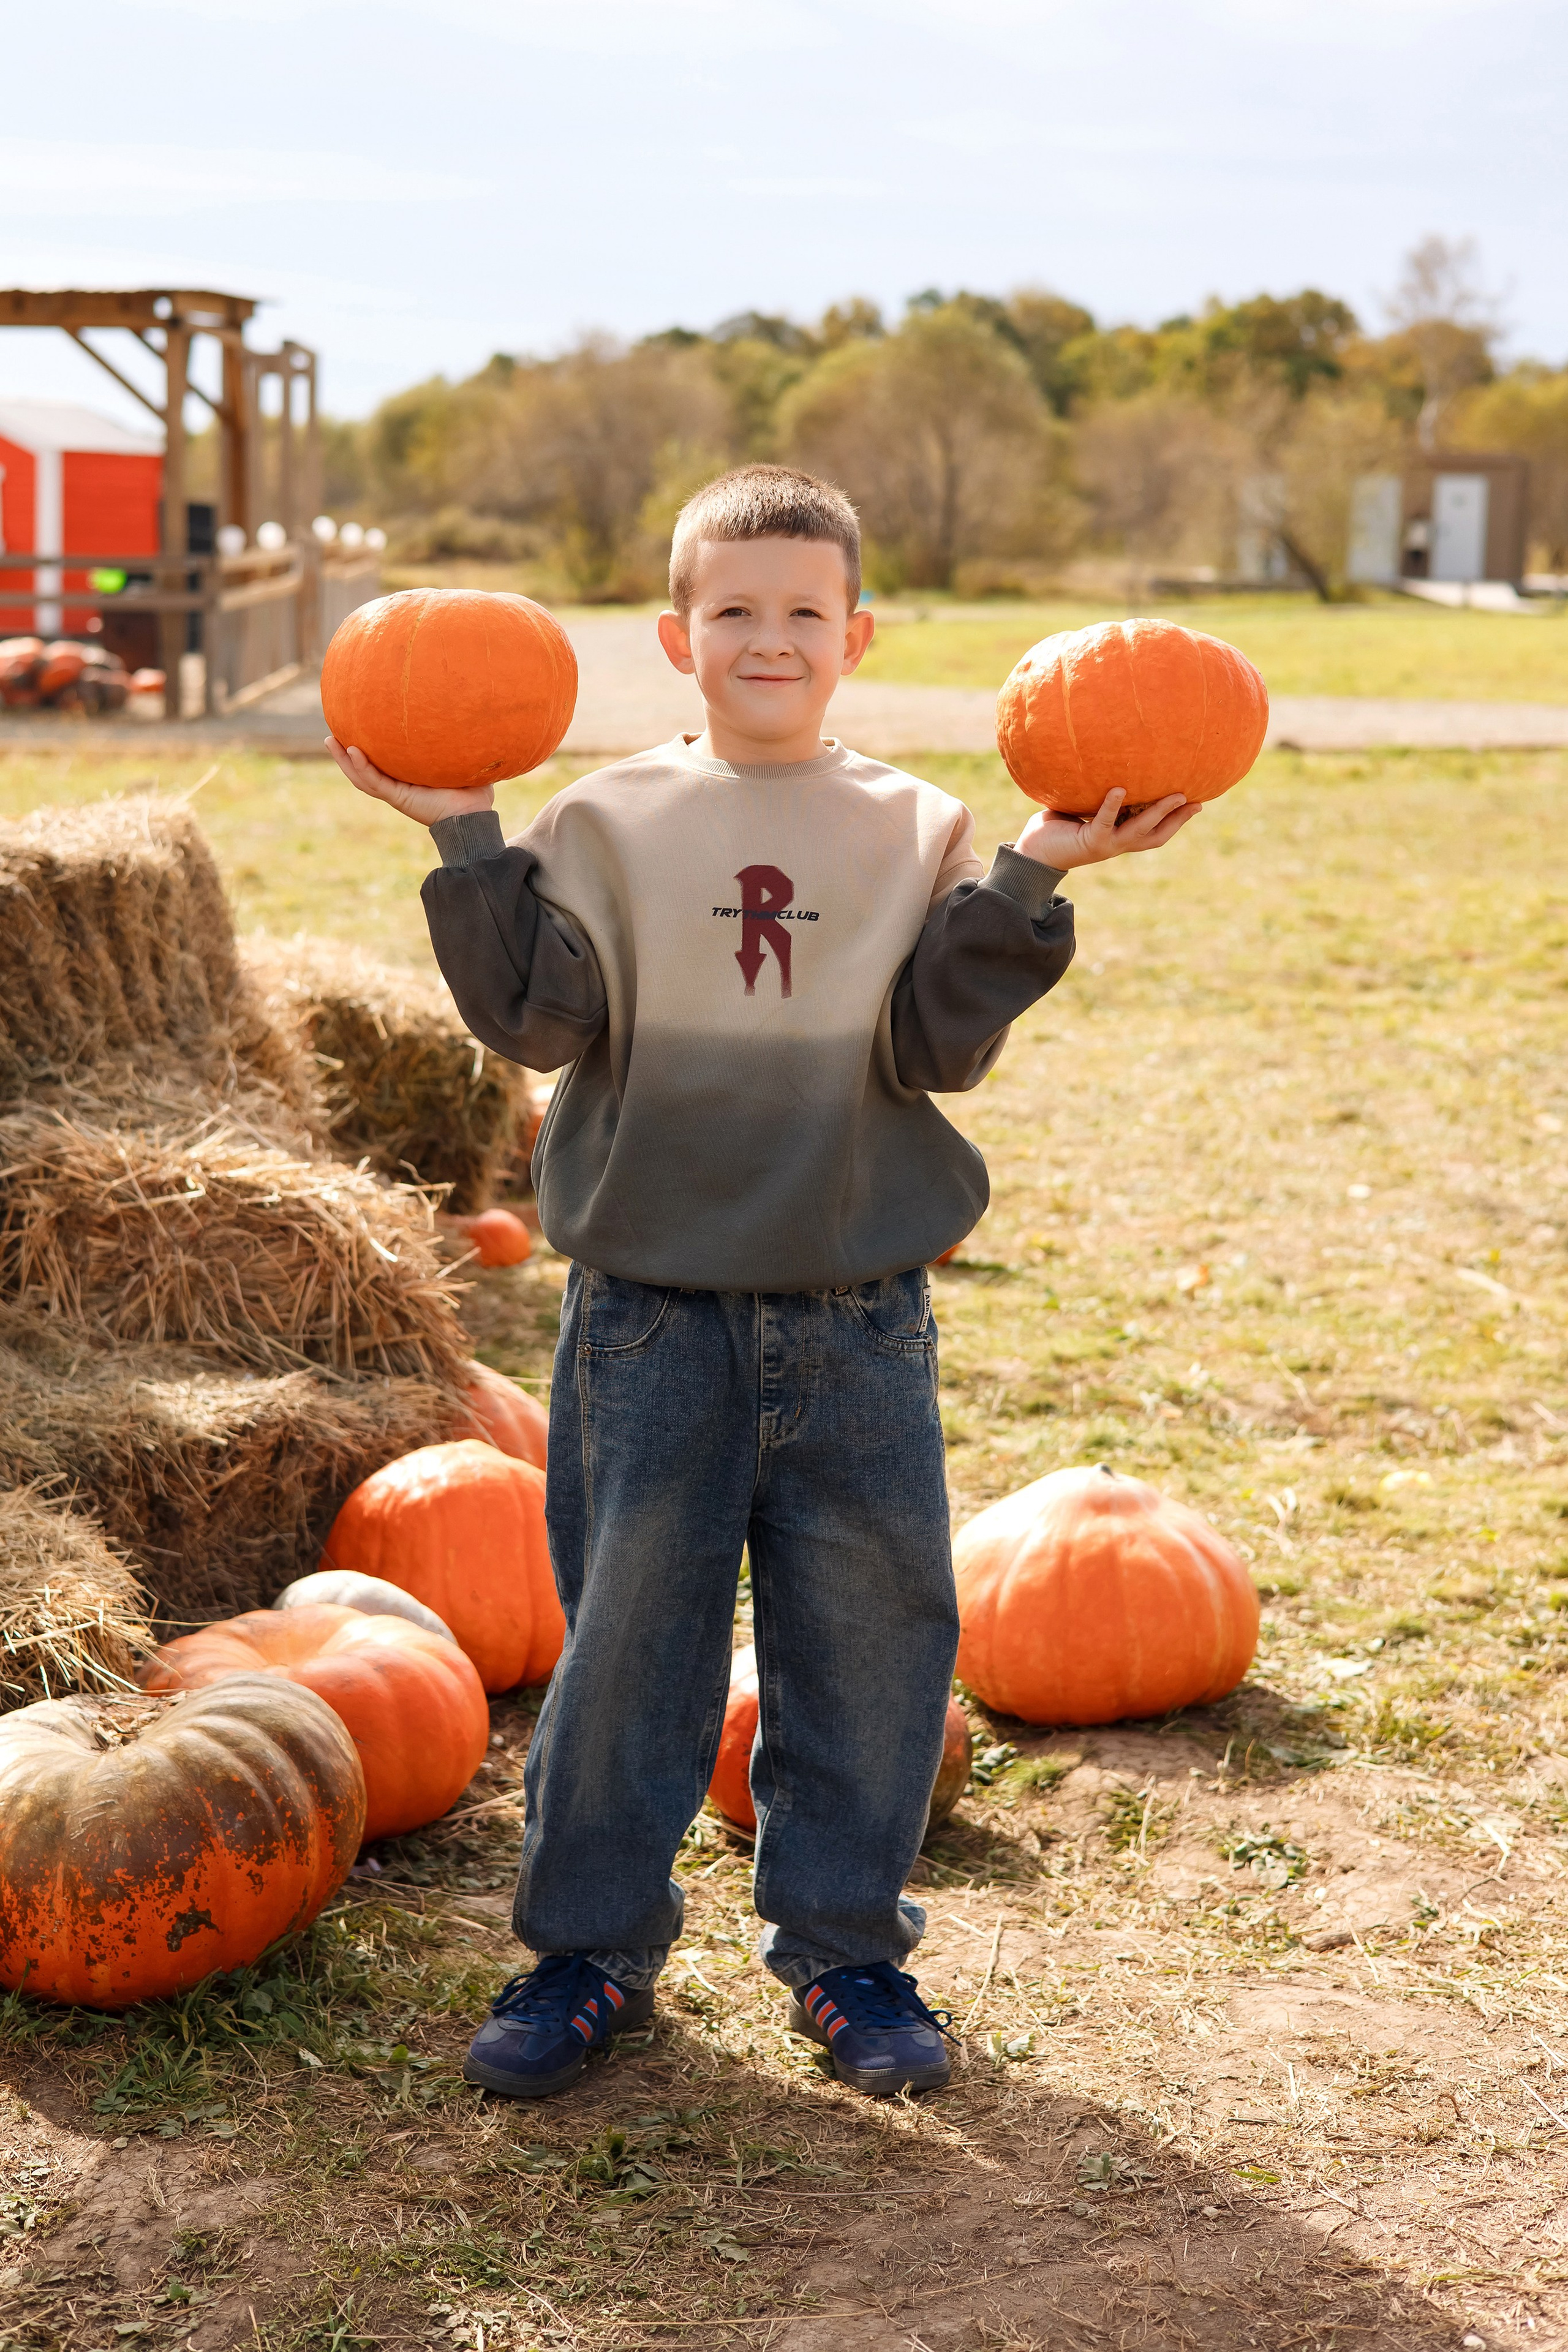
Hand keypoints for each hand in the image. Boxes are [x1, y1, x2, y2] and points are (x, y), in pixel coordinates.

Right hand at [325, 736, 495, 825]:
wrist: (475, 817)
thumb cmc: (473, 791)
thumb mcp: (459, 761)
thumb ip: (453, 742)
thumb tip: (461, 716)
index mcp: (409, 779)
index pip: (382, 763)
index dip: (367, 749)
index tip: (355, 728)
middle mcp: (399, 786)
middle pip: (363, 769)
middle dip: (345, 753)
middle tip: (330, 734)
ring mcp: (397, 793)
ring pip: (362, 777)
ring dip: (344, 760)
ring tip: (330, 739)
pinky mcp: (400, 798)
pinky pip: (375, 782)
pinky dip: (362, 768)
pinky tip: (352, 750)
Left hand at [1015, 788, 1200, 870]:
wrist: (1032, 854)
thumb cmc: (1056, 828)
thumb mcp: (1084, 809)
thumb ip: (1099, 795)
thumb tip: (1111, 767)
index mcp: (1119, 837)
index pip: (1154, 831)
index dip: (1176, 820)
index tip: (1198, 803)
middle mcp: (1117, 844)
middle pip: (1156, 835)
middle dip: (1178, 820)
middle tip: (1197, 802)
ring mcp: (1106, 845)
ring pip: (1140, 830)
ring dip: (1158, 812)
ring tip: (1175, 795)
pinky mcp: (1089, 841)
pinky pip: (1105, 821)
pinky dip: (1112, 805)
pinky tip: (1119, 788)